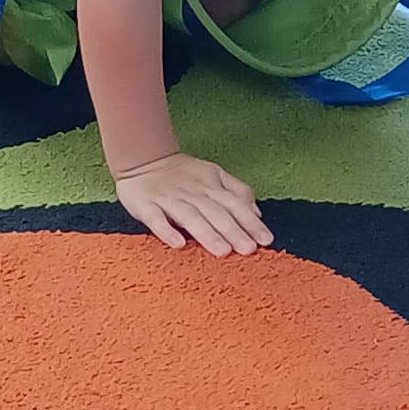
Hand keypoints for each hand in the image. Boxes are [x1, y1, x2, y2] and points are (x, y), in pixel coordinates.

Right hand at [114, 153, 273, 258]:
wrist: (142, 158)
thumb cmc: (182, 173)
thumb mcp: (214, 175)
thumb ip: (237, 191)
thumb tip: (257, 213)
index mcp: (211, 187)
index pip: (235, 205)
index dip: (250, 222)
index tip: (266, 240)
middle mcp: (193, 194)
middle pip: (216, 213)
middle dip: (233, 231)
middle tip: (248, 249)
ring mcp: (169, 200)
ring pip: (190, 217)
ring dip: (206, 234)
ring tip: (221, 251)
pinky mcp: (146, 206)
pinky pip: (156, 219)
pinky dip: (167, 231)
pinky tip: (178, 244)